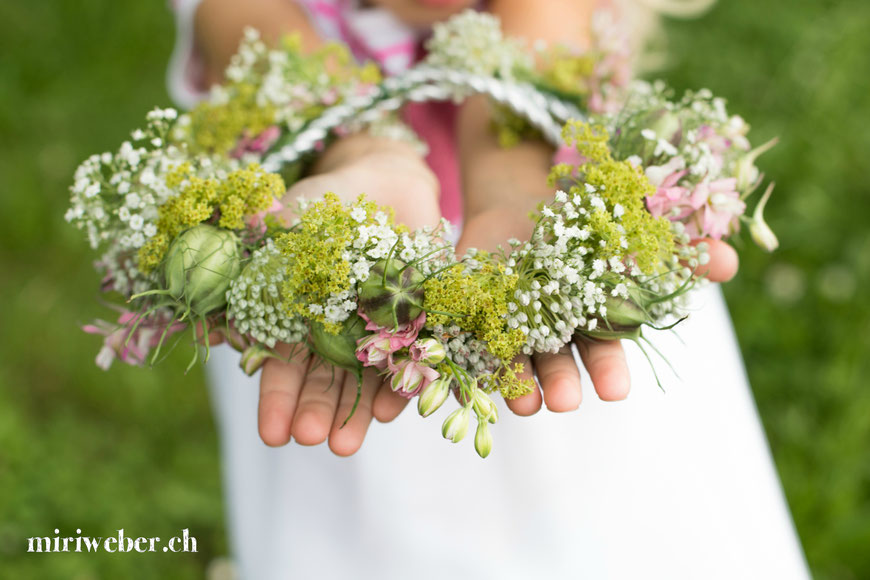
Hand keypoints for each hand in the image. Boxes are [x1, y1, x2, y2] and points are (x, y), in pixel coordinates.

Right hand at [256, 136, 440, 454]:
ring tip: (344, 447)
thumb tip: (248, 225)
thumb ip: (276, 226)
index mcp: (296, 316)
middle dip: (314, 412)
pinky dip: (400, 384)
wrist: (387, 184)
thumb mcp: (300, 211)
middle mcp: (333, 333)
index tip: (272, 433)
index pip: (282, 366)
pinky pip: (408, 361)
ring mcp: (373, 331)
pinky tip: (393, 411)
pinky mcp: (413, 324)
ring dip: (354, 415)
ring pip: (362, 382)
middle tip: (310, 440)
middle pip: (321, 382)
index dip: (276, 399)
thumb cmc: (330, 200)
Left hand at [455, 209, 739, 415]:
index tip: (613, 392)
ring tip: (520, 403)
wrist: (525, 190)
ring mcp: (507, 316)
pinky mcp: (471, 303)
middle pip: (556, 361)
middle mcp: (549, 326)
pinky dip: (464, 350)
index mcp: (589, 315)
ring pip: (511, 355)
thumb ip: (677, 244)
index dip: (607, 368)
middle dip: (561, 382)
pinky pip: (466, 330)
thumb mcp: (634, 222)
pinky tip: (463, 370)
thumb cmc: (589, 214)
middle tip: (564, 404)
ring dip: (515, 380)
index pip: (602, 347)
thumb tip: (728, 261)